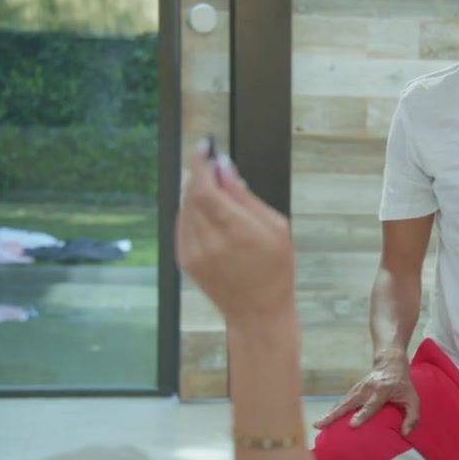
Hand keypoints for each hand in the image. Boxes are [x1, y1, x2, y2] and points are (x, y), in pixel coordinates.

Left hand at [176, 141, 295, 325]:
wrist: (258, 311)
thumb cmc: (275, 270)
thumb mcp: (275, 227)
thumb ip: (245, 196)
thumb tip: (225, 168)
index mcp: (236, 231)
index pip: (204, 187)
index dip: (200, 163)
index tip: (204, 147)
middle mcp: (209, 242)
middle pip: (192, 194)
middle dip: (201, 176)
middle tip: (216, 169)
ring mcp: (193, 252)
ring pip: (185, 207)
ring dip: (198, 194)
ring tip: (219, 198)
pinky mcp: (185, 260)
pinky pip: (183, 225)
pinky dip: (193, 213)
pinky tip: (211, 218)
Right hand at [313, 352, 419, 434]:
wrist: (390, 363)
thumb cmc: (403, 384)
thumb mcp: (413, 398)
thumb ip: (412, 416)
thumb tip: (405, 433)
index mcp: (382, 390)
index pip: (371, 404)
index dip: (363, 414)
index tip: (352, 425)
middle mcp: (367, 389)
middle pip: (349, 402)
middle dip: (335, 414)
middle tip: (321, 425)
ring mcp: (358, 388)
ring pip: (342, 402)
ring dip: (329, 413)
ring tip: (317, 425)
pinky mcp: (354, 390)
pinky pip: (342, 402)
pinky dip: (333, 411)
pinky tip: (324, 420)